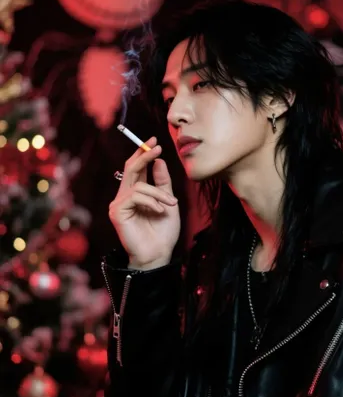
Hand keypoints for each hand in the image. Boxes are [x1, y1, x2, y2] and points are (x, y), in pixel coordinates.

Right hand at [108, 137, 180, 268]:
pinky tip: (160, 210)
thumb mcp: (168, 202)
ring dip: (159, 192)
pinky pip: (135, 196)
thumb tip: (158, 160)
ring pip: (138, 184)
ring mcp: (118, 204)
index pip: (136, 168)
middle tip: (157, 146)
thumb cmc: (163, 232)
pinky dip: (151, 201)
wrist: (158, 254)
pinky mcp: (117, 212)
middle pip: (130, 168)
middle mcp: (124, 197)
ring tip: (170, 204)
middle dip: (144, 155)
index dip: (143, 153)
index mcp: (136, 193)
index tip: (154, 141)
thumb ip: (163, 183)